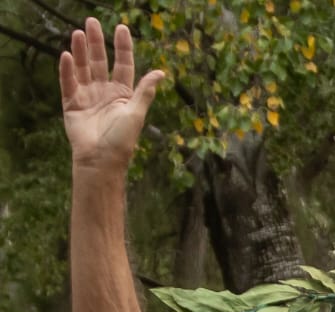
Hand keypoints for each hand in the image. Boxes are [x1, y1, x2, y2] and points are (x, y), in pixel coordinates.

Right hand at [60, 19, 164, 169]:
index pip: (122, 64)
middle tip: (91, 22)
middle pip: (99, 61)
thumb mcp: (136, 113)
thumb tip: (161, 73)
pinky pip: (68, 83)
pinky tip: (67, 55)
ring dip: (80, 51)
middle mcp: (104, 92)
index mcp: (122, 93)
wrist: (101, 160)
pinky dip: (67, 70)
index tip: (121, 27)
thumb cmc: (122, 140)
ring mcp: (87, 97)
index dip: (122, 46)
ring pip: (82, 68)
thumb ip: (144, 91)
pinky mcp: (71, 104)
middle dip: (96, 42)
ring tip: (78, 33)